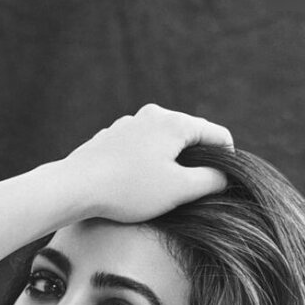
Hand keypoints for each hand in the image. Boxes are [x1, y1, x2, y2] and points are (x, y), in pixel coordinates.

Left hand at [63, 104, 232, 222]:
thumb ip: (210, 181)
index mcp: (174, 123)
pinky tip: (138, 184)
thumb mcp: (178, 190)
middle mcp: (152, 115)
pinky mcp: (110, 138)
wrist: (76, 187)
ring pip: (162, 141)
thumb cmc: (129, 189)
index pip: (216, 134)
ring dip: (170, 162)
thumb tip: (224, 176)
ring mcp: (128, 124)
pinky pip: (139, 148)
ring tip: (165, 189)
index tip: (226, 180)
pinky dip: (147, 163)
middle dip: (197, 160)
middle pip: (188, 135)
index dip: (228, 158)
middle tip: (196, 188)